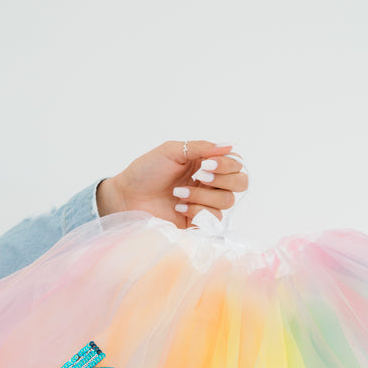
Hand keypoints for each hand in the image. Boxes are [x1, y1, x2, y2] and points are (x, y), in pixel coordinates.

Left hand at [95, 140, 247, 228]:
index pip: (236, 164)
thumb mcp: (171, 151)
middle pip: (240, 183)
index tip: (206, 165)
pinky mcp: (197, 222)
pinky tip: (179, 208)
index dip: (227, 165)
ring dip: (202, 196)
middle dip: (223, 180)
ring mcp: (204, 203)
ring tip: (178, 194)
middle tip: (200, 177)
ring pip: (226, 202)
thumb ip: (200, 147)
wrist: (127, 196)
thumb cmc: (145, 171)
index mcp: (206, 163)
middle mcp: (210, 183)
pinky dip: (197, 212)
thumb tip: (229, 145)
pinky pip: (213, 219)